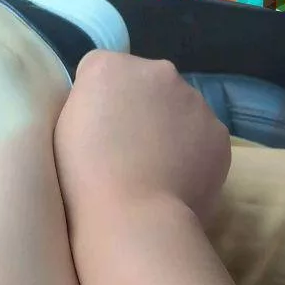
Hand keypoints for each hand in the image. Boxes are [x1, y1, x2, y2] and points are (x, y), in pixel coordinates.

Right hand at [54, 51, 230, 227]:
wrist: (133, 218)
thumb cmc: (84, 179)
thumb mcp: (65, 128)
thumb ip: (90, 103)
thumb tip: (110, 107)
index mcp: (109, 67)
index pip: (103, 70)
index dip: (100, 102)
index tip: (98, 132)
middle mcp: (157, 70)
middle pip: (147, 83)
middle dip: (141, 108)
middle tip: (129, 151)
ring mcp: (194, 100)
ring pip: (180, 108)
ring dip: (169, 128)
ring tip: (155, 170)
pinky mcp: (219, 132)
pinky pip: (203, 136)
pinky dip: (193, 152)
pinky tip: (177, 178)